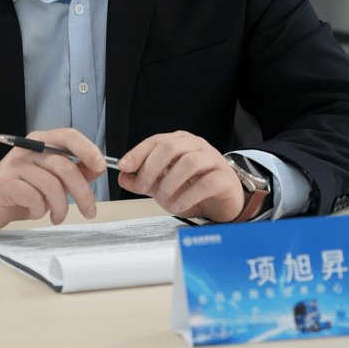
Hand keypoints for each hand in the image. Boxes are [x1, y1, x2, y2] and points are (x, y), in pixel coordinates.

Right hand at [0, 128, 106, 231]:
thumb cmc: (20, 190)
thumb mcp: (51, 180)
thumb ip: (74, 172)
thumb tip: (97, 167)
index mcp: (41, 142)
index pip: (68, 136)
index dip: (87, 149)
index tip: (101, 166)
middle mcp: (27, 149)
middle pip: (64, 166)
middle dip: (82, 192)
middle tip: (90, 211)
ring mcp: (14, 164)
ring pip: (51, 184)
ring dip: (61, 207)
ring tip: (58, 216)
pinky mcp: (3, 183)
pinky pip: (33, 197)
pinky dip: (40, 210)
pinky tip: (37, 212)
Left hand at [117, 131, 245, 221]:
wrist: (224, 203)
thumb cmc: (196, 189)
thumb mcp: (164, 186)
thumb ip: (144, 181)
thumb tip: (123, 177)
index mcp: (181, 143)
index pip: (157, 141)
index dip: (138, 152)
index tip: (125, 166)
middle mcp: (197, 147)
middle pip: (171, 147)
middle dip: (151, 167)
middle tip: (141, 186)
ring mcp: (213, 160)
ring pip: (189, 162)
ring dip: (169, 183)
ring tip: (161, 199)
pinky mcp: (224, 178)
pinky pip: (206, 183)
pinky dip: (187, 196)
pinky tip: (177, 206)